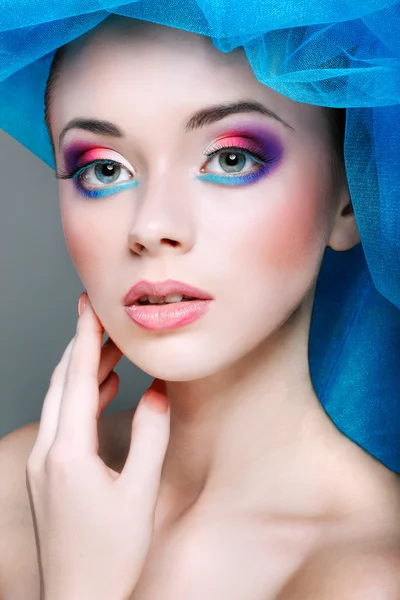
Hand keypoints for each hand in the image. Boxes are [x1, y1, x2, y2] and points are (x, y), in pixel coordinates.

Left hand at [25, 293, 169, 599]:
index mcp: (68, 454)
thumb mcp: (140, 493)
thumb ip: (150, 436)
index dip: (86, 338)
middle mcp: (48, 453)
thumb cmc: (111, 555)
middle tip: (105, 315)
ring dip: (84, 370)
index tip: (92, 304)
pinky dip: (81, 397)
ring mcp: (44, 464)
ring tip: (114, 347)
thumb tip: (156, 390)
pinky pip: (61, 421)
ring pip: (60, 400)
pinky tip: (105, 387)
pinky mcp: (48, 474)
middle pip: (62, 383)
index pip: (75, 380)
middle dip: (84, 345)